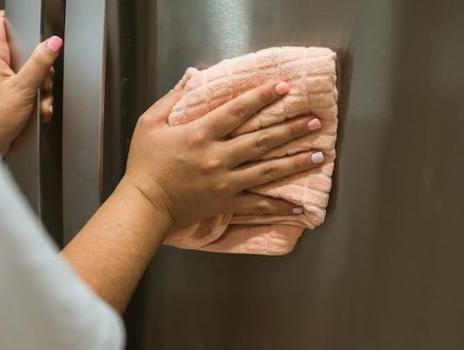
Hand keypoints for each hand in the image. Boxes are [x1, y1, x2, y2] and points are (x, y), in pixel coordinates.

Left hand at [0, 10, 62, 154]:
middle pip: (28, 52)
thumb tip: (53, 43)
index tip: (37, 31)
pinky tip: (39, 110)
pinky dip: (40, 100)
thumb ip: (39, 63)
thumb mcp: (23, 88)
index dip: (20, 22)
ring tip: (39, 101)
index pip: (2, 23)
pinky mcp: (11, 95)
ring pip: (33, 73)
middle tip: (42, 79)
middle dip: (42, 67)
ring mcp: (4, 81)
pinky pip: (32, 90)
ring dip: (43, 88)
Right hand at [122, 81, 324, 227]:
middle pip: (261, 140)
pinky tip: (299, 207)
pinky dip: (278, 207)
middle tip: (315, 121)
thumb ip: (172, 99)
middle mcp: (217, 157)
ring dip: (294, 162)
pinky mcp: (226, 202)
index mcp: (199, 134)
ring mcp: (225, 182)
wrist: (145, 204)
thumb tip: (193, 77)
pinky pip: (257, 205)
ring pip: (266, 170)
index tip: (284, 87)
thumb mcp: (149, 124)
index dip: (262, 97)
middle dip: (290, 129)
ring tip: (319, 154)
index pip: (237, 111)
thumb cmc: (144, 163)